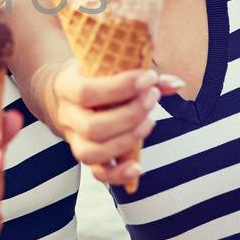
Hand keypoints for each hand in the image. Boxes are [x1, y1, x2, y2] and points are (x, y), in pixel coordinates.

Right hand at [51, 61, 179, 189]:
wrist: (63, 95)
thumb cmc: (91, 75)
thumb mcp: (105, 64)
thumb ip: (140, 73)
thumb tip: (177, 84)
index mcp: (66, 87)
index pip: (86, 92)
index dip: (120, 87)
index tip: (149, 77)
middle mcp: (67, 116)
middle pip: (93, 127)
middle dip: (130, 115)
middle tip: (152, 98)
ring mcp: (75, 139)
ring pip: (92, 153)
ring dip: (126, 141)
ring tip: (149, 121)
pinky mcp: (87, 156)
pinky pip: (98, 174)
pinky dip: (119, 175)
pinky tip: (139, 167)